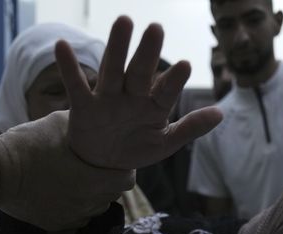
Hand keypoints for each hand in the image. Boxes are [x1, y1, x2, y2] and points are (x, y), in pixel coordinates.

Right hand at [0, 110, 132, 230]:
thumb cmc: (27, 144)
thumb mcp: (58, 123)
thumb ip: (83, 121)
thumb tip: (96, 113)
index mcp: (92, 180)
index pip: (126, 181)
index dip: (123, 170)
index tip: (114, 161)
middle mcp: (87, 203)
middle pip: (112, 195)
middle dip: (108, 182)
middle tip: (96, 167)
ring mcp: (72, 217)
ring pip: (96, 208)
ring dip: (94, 196)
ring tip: (80, 179)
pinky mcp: (57, 225)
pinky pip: (78, 218)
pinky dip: (77, 207)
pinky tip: (65, 192)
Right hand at [56, 16, 222, 169]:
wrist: (104, 162)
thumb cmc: (137, 146)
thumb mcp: (165, 143)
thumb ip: (190, 129)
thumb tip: (220, 114)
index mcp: (153, 105)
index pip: (165, 91)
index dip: (174, 80)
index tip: (185, 65)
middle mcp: (131, 95)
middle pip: (140, 72)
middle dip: (148, 53)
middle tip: (157, 28)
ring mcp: (107, 98)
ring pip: (113, 71)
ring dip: (117, 48)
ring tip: (124, 21)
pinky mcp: (84, 106)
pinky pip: (76, 86)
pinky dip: (68, 68)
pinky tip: (62, 45)